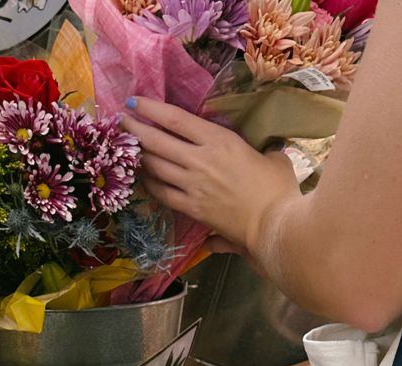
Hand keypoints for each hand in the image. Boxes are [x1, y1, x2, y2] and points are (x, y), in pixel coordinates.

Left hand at [122, 97, 299, 255]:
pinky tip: (145, 179)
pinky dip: (150, 184)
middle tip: (122, 122)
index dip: (151, 108)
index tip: (135, 102)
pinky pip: (162, 194)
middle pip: (157, 141)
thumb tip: (269, 157)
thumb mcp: (274, 160)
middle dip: (135, 129)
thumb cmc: (279, 191)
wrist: (275, 226)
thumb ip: (264, 154)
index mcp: (219, 141)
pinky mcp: (192, 209)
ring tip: (129, 149)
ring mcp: (193, 186)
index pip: (176, 120)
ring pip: (156, 166)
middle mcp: (200, 160)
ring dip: (139, 156)